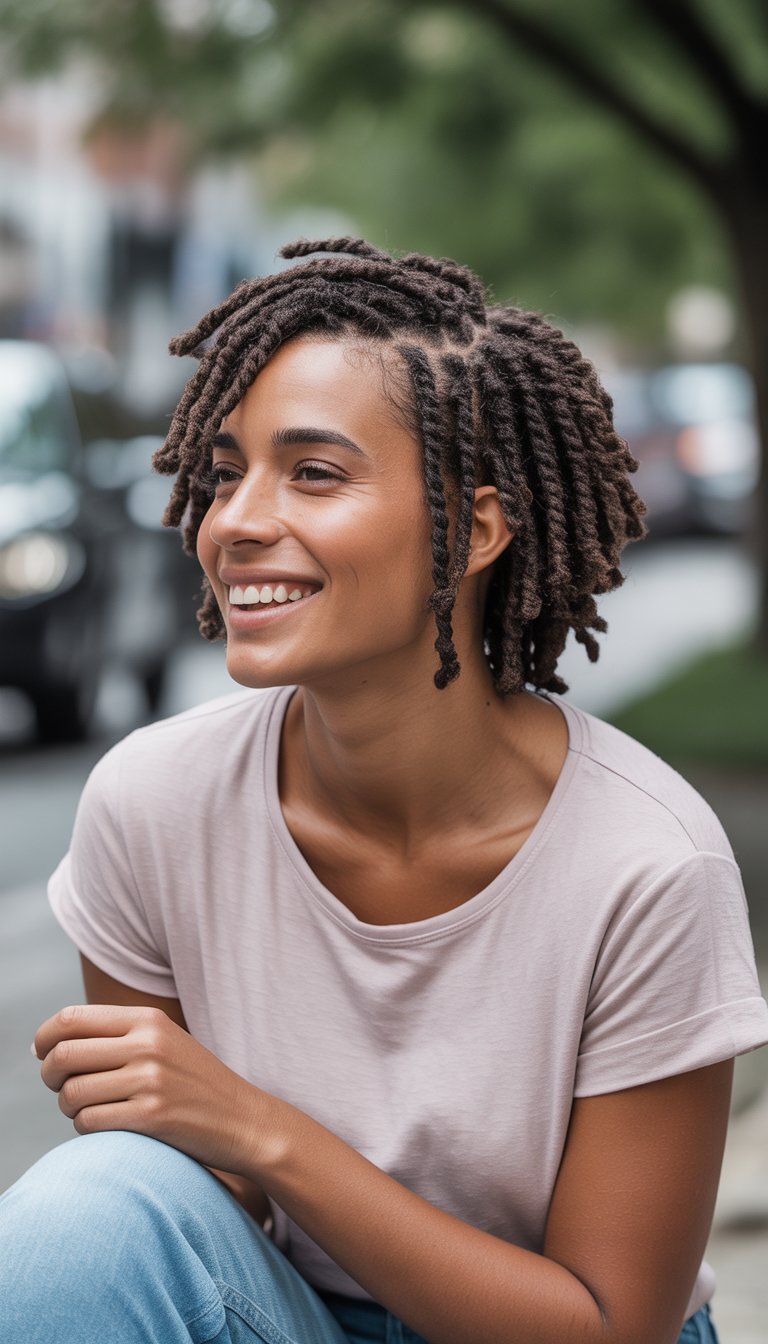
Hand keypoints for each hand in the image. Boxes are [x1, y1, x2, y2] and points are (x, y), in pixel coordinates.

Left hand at [33, 1004, 265, 1174]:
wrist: (243, 1120)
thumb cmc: (194, 1084)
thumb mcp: (163, 1042)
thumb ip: (115, 1036)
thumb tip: (46, 1044)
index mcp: (148, 1019)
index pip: (71, 1019)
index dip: (44, 1037)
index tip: (41, 1053)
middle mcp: (148, 1044)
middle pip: (64, 1055)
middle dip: (49, 1075)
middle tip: (60, 1086)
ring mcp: (151, 1081)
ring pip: (72, 1093)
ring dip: (69, 1107)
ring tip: (87, 1109)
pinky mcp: (151, 1117)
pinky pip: (89, 1122)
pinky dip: (86, 1127)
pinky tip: (106, 1125)